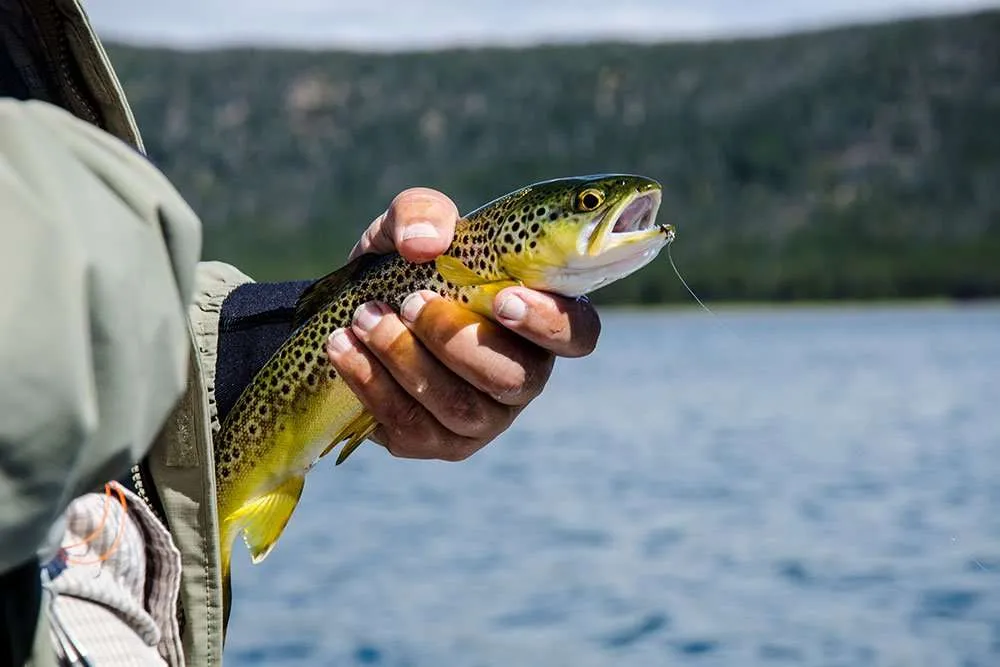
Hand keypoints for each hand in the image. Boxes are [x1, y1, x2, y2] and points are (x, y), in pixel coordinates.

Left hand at [325, 187, 601, 460]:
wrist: (354, 313)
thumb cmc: (406, 267)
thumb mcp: (411, 226)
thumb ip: (423, 212)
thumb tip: (424, 243)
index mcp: (538, 320)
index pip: (577, 334)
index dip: (548, 323)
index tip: (501, 298)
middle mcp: (523, 376)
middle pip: (513, 378)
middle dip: (455, 339)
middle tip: (409, 302)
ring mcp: (484, 418)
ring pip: (459, 407)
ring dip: (405, 359)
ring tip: (363, 319)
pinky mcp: (438, 443)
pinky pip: (412, 427)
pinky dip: (371, 383)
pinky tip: (342, 348)